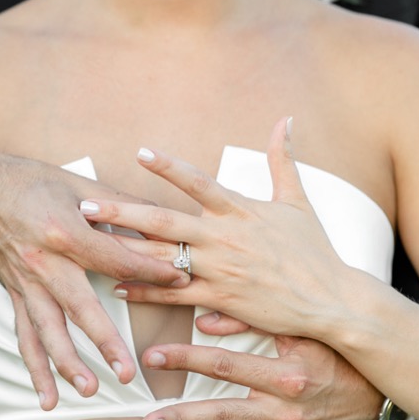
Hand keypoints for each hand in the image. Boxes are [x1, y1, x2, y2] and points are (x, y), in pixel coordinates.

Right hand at [0, 148, 190, 408]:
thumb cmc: (33, 182)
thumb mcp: (80, 183)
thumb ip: (123, 206)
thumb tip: (166, 220)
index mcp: (63, 231)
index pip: (114, 258)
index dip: (150, 270)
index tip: (181, 282)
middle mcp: (43, 263)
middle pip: (78, 307)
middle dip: (105, 341)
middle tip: (127, 372)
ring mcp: (26, 283)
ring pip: (47, 331)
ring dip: (67, 364)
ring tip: (90, 391)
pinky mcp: (15, 295)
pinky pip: (25, 336)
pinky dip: (35, 369)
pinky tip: (48, 399)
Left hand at [85, 119, 356, 340]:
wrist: (332, 300)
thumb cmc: (314, 251)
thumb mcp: (298, 201)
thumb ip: (283, 160)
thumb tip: (285, 119)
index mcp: (240, 211)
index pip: (198, 182)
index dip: (169, 167)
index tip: (140, 152)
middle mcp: (225, 239)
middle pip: (165, 221)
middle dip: (122, 212)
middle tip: (86, 204)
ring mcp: (221, 271)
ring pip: (162, 259)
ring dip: (123, 252)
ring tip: (88, 245)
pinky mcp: (221, 299)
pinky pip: (174, 296)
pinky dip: (145, 292)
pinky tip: (117, 288)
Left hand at [137, 312, 382, 419]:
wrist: (376, 394)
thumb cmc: (335, 355)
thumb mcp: (300, 330)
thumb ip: (252, 321)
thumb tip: (205, 317)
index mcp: (283, 377)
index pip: (223, 366)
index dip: (185, 359)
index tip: (151, 356)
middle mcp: (282, 413)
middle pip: (220, 415)